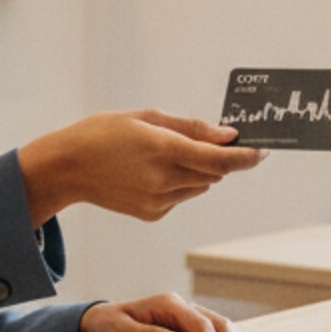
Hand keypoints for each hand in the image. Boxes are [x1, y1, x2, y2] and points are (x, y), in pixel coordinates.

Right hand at [18, 110, 263, 224]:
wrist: (67, 167)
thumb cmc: (104, 133)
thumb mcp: (146, 117)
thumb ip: (190, 128)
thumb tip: (227, 135)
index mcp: (163, 149)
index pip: (219, 159)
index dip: (246, 156)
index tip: (263, 151)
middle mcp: (163, 179)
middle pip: (214, 172)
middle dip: (219, 158)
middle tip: (212, 140)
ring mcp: (158, 201)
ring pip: (200, 185)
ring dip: (198, 171)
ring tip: (165, 153)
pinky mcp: (152, 214)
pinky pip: (181, 196)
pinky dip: (179, 183)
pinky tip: (151, 171)